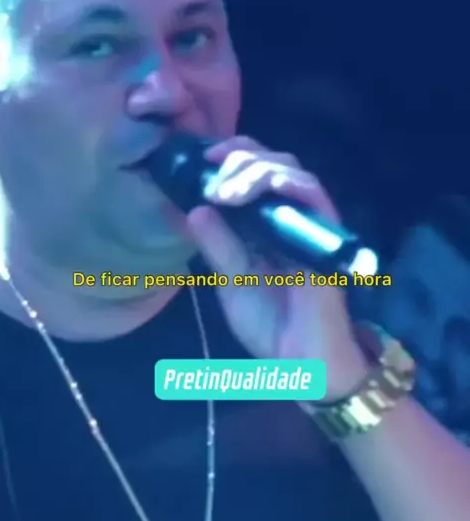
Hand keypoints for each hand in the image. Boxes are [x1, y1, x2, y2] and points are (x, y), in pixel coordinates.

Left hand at [186, 136, 368, 400]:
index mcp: (264, 225)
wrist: (301, 362)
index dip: (231, 158)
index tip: (202, 160)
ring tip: (227, 192)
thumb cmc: (271, 326)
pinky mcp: (327, 235)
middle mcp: (288, 218)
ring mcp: (309, 224)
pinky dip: (289, 183)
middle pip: (273, 162)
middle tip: (213, 177)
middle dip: (240, 158)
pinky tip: (266, 185)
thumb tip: (194, 210)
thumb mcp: (232, 283)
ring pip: (292, 171)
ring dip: (257, 170)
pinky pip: (315, 195)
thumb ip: (216, 247)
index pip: (253, 173)